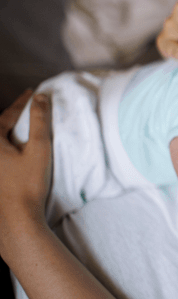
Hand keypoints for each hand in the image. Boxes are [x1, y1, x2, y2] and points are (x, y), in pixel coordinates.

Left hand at [0, 90, 51, 227]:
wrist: (17, 218)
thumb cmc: (28, 184)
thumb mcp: (38, 149)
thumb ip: (39, 121)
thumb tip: (40, 97)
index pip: (7, 116)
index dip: (22, 103)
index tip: (32, 93)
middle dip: (11, 115)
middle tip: (25, 107)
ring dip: (6, 131)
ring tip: (18, 125)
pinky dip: (5, 145)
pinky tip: (13, 150)